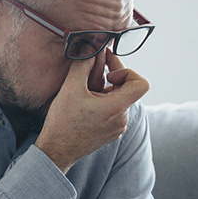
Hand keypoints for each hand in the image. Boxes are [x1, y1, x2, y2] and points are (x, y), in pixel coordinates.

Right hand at [35, 51, 148, 172]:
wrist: (56, 151)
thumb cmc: (63, 122)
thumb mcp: (70, 88)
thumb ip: (83, 64)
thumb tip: (90, 47)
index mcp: (117, 107)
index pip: (141, 83)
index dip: (127, 73)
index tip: (108, 75)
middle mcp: (122, 119)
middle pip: (128, 90)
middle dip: (112, 79)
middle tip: (94, 72)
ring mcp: (118, 128)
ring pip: (120, 101)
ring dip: (106, 92)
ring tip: (86, 93)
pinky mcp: (111, 134)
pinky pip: (114, 112)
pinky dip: (104, 104)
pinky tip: (86, 105)